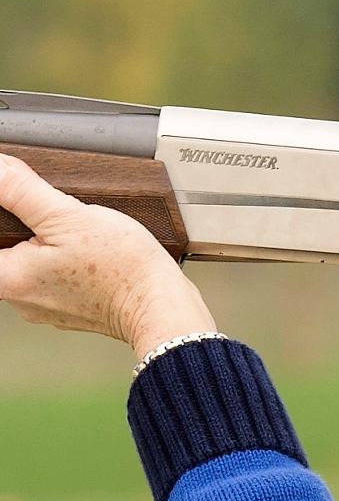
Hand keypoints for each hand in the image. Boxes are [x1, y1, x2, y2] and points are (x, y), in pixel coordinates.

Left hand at [0, 154, 215, 357]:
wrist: (161, 303)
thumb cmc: (123, 269)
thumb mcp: (69, 215)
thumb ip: (21, 189)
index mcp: (7, 277)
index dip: (7, 215)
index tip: (25, 210)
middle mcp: (19, 299)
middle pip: (8, 249)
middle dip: (29, 229)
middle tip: (57, 222)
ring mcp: (44, 308)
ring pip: (31, 264)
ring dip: (50, 245)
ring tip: (80, 240)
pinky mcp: (67, 310)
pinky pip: (54, 279)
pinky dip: (68, 264)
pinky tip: (91, 257)